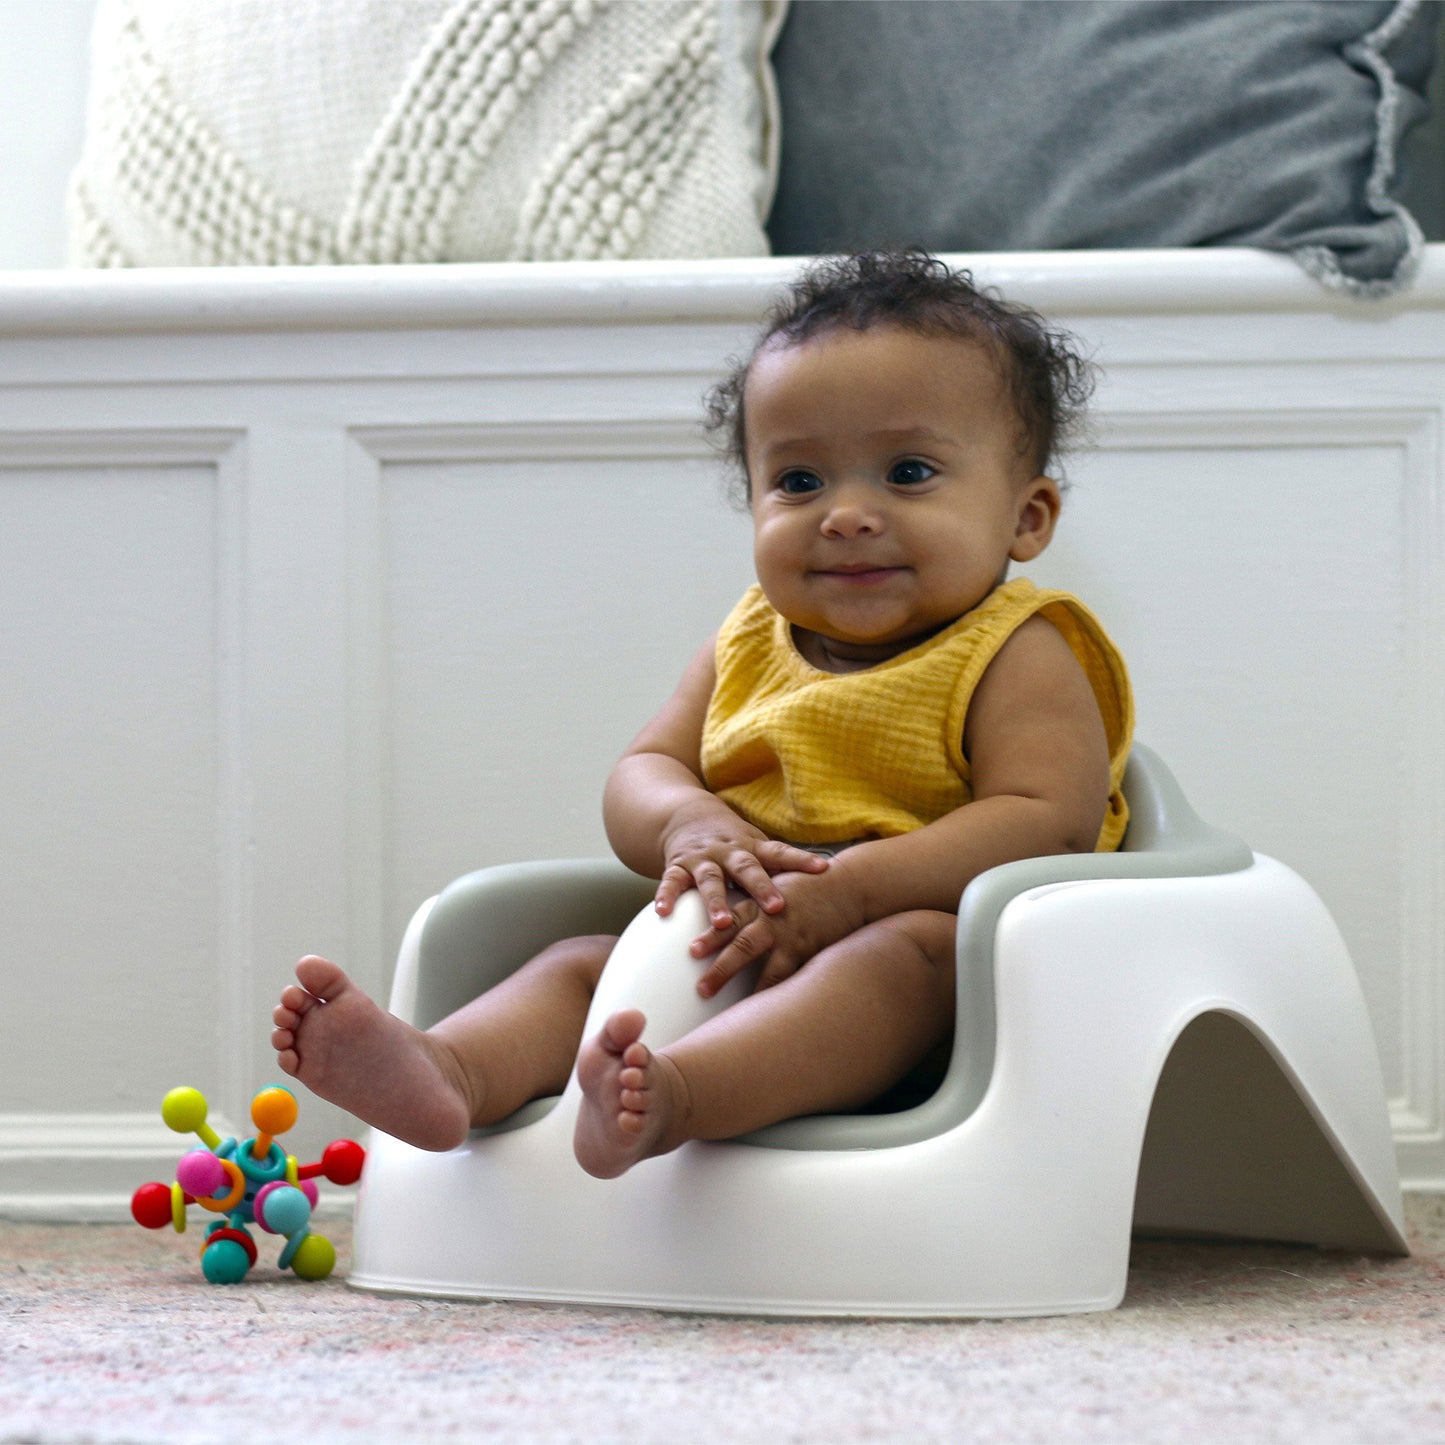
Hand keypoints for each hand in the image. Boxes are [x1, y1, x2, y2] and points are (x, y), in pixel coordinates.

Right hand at [656, 804, 828, 931]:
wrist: (686, 814)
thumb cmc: (733, 841)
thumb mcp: (757, 847)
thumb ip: (782, 866)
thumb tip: (830, 880)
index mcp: (752, 848)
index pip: (782, 852)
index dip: (802, 861)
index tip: (824, 869)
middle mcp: (729, 851)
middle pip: (747, 868)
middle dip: (762, 888)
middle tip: (777, 907)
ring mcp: (703, 859)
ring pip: (710, 880)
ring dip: (716, 901)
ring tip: (722, 923)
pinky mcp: (677, 866)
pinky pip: (672, 882)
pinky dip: (666, 897)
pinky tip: (663, 913)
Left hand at [690, 866, 864, 997]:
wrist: (850, 886)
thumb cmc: (810, 885)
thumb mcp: (776, 883)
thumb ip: (753, 899)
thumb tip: (728, 917)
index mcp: (760, 902)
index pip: (730, 920)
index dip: (711, 936)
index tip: (692, 951)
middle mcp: (773, 919)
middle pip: (741, 945)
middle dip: (721, 968)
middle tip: (702, 988)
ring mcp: (793, 937)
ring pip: (767, 967)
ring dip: (752, 991)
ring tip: (738, 1013)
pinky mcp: (811, 950)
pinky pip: (793, 977)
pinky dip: (780, 993)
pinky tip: (769, 1013)